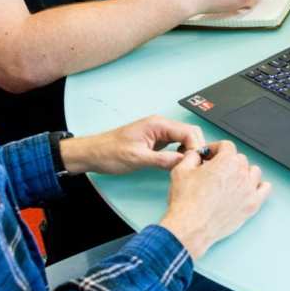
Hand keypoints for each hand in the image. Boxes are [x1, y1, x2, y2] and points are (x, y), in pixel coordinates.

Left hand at [60, 116, 205, 175]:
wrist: (93, 153)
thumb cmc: (109, 152)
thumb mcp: (138, 158)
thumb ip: (163, 160)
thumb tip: (184, 162)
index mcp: (158, 124)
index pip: (188, 131)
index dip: (196, 147)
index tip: (196, 162)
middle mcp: (160, 125)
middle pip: (190, 133)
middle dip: (196, 148)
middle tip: (195, 165)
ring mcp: (159, 132)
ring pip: (184, 138)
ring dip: (189, 150)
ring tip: (188, 165)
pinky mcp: (156, 141)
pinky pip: (176, 144)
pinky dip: (181, 153)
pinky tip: (178, 163)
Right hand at [158, 140, 270, 258]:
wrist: (190, 227)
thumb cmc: (186, 202)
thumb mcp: (181, 170)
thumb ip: (192, 157)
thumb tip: (196, 156)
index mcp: (226, 161)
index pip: (226, 146)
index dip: (215, 149)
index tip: (209, 155)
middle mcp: (241, 173)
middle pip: (239, 159)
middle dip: (226, 162)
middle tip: (215, 171)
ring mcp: (249, 190)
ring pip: (253, 172)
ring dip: (243, 173)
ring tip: (231, 180)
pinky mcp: (252, 205)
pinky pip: (265, 189)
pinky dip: (259, 187)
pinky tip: (249, 189)